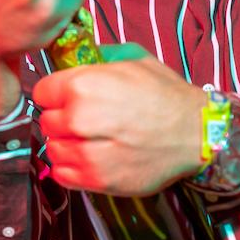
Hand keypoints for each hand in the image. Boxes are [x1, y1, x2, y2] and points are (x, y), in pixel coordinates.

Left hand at [32, 44, 205, 194]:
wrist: (198, 133)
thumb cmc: (167, 96)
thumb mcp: (134, 59)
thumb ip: (97, 59)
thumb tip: (73, 59)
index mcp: (85, 85)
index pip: (42, 92)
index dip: (56, 94)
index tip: (68, 97)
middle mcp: (81, 119)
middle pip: (46, 121)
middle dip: (61, 119)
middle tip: (85, 120)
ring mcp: (88, 154)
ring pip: (53, 149)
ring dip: (66, 145)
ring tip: (89, 140)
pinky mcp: (98, 181)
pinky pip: (62, 175)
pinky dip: (70, 168)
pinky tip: (89, 158)